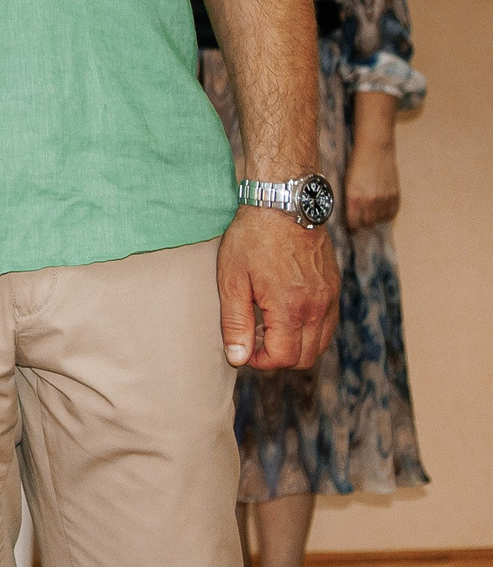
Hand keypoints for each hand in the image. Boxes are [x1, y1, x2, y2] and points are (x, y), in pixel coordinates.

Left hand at [218, 205, 339, 370]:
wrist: (283, 204)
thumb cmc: (252, 239)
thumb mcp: (232, 281)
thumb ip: (235, 323)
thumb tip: (237, 358)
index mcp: (291, 308)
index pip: (284, 358)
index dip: (261, 362)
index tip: (244, 348)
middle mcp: (318, 307)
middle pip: (306, 357)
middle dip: (278, 357)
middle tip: (253, 337)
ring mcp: (330, 298)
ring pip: (320, 343)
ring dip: (295, 345)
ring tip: (267, 325)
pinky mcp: (333, 288)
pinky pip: (328, 324)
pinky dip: (309, 330)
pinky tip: (284, 313)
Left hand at [344, 133, 400, 230]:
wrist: (375, 150)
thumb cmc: (357, 164)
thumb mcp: (346, 183)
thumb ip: (349, 200)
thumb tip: (350, 216)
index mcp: (354, 198)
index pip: (353, 223)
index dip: (351, 227)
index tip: (350, 228)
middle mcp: (370, 201)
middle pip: (366, 223)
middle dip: (361, 223)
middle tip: (359, 218)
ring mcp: (384, 199)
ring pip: (379, 220)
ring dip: (373, 219)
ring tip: (369, 212)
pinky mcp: (395, 196)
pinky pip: (391, 214)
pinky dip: (385, 214)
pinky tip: (380, 209)